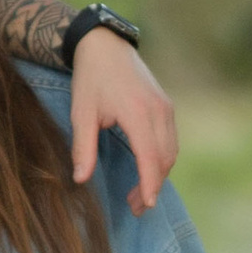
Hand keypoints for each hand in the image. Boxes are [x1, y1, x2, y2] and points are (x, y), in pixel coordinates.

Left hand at [69, 30, 176, 211]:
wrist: (105, 45)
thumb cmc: (91, 78)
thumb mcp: (81, 112)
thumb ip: (82, 147)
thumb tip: (81, 179)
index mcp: (137, 112)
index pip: (150, 157)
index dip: (149, 184)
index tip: (145, 205)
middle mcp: (158, 110)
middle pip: (164, 158)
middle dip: (153, 186)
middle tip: (135, 207)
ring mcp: (165, 107)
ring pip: (171, 151)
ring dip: (159, 175)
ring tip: (139, 194)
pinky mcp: (166, 106)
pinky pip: (170, 140)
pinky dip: (161, 159)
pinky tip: (146, 170)